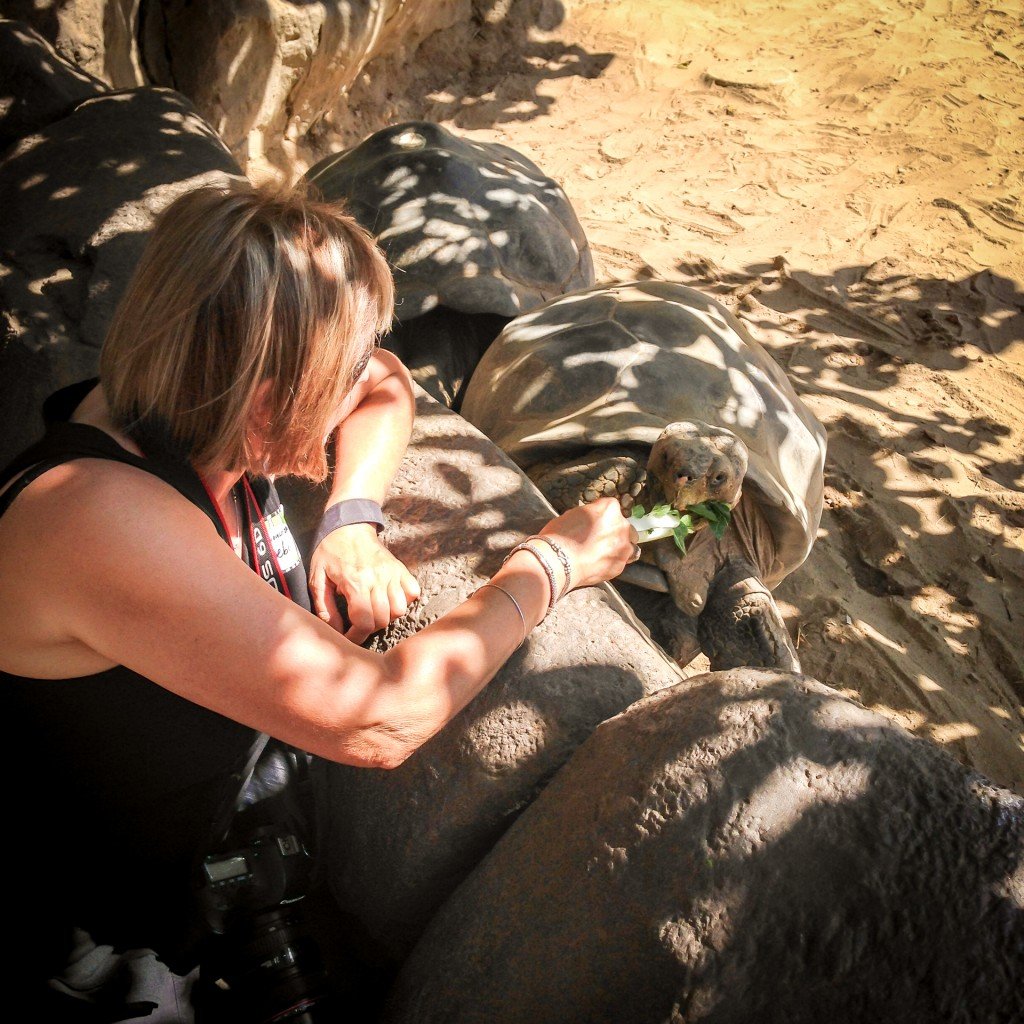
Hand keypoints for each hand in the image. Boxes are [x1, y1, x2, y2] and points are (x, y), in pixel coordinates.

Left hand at [308, 524, 420, 642]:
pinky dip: (404, 601)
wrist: (348, 525)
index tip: (349, 637)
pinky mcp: (400, 568)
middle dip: (369, 628)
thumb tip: (334, 630)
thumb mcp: (317, 578)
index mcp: (355, 582)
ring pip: (399, 610)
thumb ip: (325, 606)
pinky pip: (412, 593)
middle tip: (358, 622)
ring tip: (374, 611)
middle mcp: (376, 578)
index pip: (363, 621)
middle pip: (382, 619)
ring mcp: (391, 573)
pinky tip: (389, 599)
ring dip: (387, 616)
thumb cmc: (330, 551)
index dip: (356, 636)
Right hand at [538, 497, 638, 591]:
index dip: (602, 515)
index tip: (593, 522)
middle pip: (624, 526)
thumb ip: (589, 514)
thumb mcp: (572, 514)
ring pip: (629, 545)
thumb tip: (592, 518)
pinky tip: (600, 564)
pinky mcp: (620, 565)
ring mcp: (624, 547)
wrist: (559, 562)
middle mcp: (622, 525)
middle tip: (598, 539)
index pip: (612, 507)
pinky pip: (621, 561)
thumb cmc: (561, 536)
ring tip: (603, 553)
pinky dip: (613, 562)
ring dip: (619, 547)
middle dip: (614, 531)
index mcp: (610, 508)